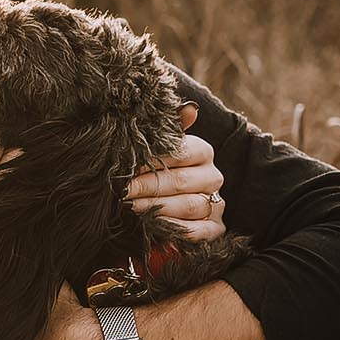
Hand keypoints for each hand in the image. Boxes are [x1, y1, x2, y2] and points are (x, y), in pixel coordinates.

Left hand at [126, 103, 224, 241]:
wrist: (168, 204)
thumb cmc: (159, 171)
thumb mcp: (159, 150)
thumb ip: (169, 131)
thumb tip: (190, 108)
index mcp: (203, 152)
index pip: (182, 152)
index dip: (153, 159)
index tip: (127, 165)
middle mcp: (213, 177)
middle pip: (181, 180)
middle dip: (148, 186)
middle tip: (123, 190)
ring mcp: (216, 204)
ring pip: (188, 205)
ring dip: (157, 208)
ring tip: (130, 207)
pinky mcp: (215, 229)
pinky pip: (197, 231)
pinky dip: (174, 229)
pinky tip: (152, 226)